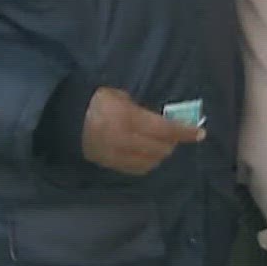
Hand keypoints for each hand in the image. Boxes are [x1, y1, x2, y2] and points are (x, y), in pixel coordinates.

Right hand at [80, 87, 204, 175]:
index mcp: (129, 118)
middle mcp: (125, 140)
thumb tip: (159, 120)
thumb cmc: (96, 100)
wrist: (66, 117)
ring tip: (162, 145)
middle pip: (161, 148)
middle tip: (175, 135)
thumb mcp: (121, 96)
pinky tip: (148, 155)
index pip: (165, 129)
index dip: (185, 132)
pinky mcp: (110, 164)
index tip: (200, 134)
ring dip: (161, 154)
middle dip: (172, 142)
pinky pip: (137, 169)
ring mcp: (117, 155)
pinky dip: (148, 162)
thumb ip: (140, 109)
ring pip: (151, 162)